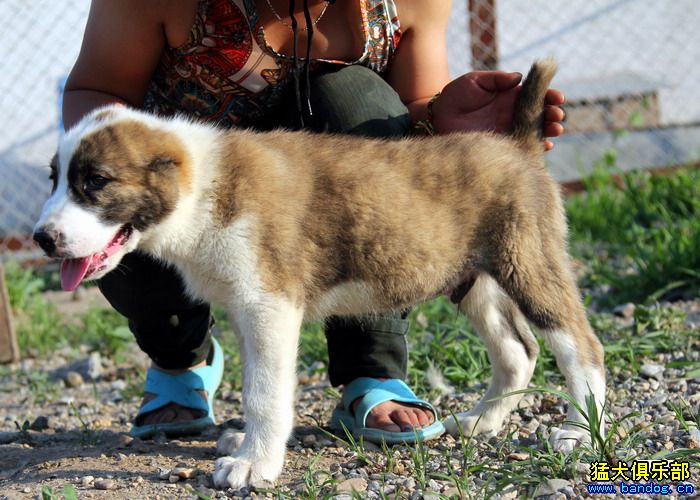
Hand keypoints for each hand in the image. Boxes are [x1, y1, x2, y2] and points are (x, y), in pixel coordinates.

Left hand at [431, 71, 564, 150]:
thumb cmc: (455, 95)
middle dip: (552, 115)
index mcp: (511, 97)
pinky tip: (543, 146)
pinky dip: (533, 148)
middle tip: (558, 116)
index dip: (549, 96)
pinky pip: (521, 148)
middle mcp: (513, 114)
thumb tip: (519, 77)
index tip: (558, 98)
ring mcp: (508, 131)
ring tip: (555, 130)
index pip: (536, 95)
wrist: (437, 118)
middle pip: (540, 115)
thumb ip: (496, 79)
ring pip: (534, 132)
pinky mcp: (500, 146)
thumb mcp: (475, 81)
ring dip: (548, 131)